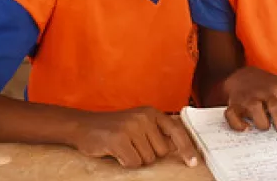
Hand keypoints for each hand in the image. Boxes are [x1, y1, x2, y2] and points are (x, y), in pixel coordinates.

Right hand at [69, 106, 197, 168]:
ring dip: (135, 159)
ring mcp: (131, 127)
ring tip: (123, 147)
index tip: (193, 163)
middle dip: (148, 154)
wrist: (83, 126)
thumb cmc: (114, 128)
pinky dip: (126, 163)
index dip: (186, 149)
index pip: (176, 132)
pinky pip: (134, 163)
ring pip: (148, 160)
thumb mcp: (138, 124)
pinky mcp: (119, 139)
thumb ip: (157, 132)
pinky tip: (117, 152)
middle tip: (132, 145)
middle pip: (162, 152)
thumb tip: (178, 147)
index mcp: (151, 112)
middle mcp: (144, 117)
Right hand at [222, 66, 276, 137]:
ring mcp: (249, 99)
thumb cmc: (266, 86)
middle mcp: (265, 93)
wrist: (241, 75)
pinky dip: (240, 127)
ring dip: (263, 127)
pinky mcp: (234, 105)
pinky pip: (235, 120)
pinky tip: (246, 127)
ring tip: (263, 122)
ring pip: (260, 121)